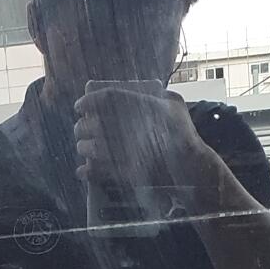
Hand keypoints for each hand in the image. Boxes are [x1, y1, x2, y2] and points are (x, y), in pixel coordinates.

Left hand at [74, 87, 209, 191]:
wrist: (189, 166)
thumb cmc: (184, 134)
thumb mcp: (175, 104)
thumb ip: (158, 96)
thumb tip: (148, 94)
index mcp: (133, 107)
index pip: (100, 99)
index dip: (86, 101)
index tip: (80, 106)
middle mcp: (120, 127)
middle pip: (88, 125)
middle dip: (81, 127)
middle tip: (82, 129)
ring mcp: (118, 152)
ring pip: (87, 149)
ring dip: (82, 148)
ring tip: (85, 149)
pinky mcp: (120, 174)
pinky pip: (94, 172)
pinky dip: (86, 172)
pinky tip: (82, 171)